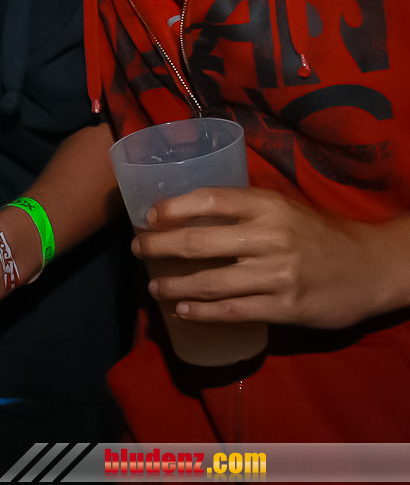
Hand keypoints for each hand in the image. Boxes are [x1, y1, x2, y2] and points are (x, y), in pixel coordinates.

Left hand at [134, 186, 391, 328]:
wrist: (373, 267)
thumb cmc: (320, 234)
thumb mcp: (285, 208)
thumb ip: (244, 210)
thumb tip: (187, 212)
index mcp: (268, 205)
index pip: (210, 200)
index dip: (172, 208)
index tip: (148, 217)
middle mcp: (270, 237)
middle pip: (198, 242)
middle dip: (159, 247)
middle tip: (139, 250)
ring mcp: (277, 275)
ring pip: (209, 282)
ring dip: (173, 285)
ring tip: (154, 286)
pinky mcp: (285, 307)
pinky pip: (232, 311)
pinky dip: (201, 312)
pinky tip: (183, 311)